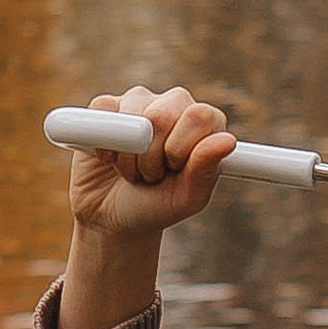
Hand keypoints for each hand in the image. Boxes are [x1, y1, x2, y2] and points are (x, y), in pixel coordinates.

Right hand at [57, 84, 236, 328]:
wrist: (113, 224)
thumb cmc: (157, 212)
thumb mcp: (186, 202)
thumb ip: (206, 172)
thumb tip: (226, 142)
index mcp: (202, 125)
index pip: (205, 115)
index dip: (189, 144)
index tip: (175, 172)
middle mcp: (173, 107)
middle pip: (174, 106)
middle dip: (160, 152)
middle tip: (151, 178)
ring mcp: (137, 104)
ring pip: (138, 107)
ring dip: (132, 151)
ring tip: (130, 173)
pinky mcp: (101, 109)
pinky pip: (103, 109)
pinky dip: (104, 142)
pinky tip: (107, 160)